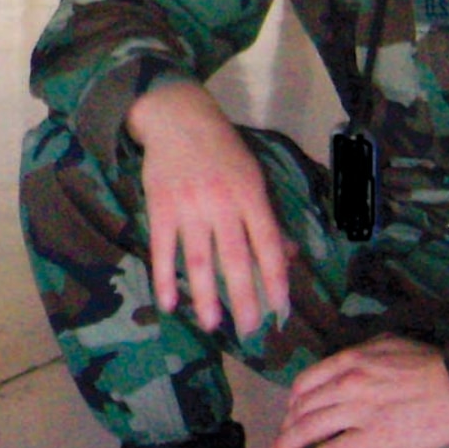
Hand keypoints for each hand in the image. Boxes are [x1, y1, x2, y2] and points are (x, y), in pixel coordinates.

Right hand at [128, 83, 290, 338]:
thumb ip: (267, 218)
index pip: (267, 245)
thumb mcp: (254, 176)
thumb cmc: (223, 149)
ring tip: (213, 325)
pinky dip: (165, 277)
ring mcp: (188, 207)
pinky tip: (169, 303)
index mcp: (250, 195)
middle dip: (244, 297)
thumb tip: (289, 257)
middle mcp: (221, 203)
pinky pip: (162, 249)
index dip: (275, 279)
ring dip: (205, 296)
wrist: (177, 118)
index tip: (281, 310)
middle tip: (250, 329)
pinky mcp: (159, 208)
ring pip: (198, 260)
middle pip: (234, 259)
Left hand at [265, 333, 448, 447]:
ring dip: (286, 445)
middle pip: (303, 407)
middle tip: (280, 439)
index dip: (294, 399)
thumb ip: (362, 351)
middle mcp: (345, 385)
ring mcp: (356, 413)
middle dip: (287, 424)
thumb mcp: (388, 342)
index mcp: (349, 360)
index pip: (307, 381)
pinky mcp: (371, 440)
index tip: (290, 410)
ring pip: (309, 429)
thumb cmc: (430, 363)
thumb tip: (349, 360)